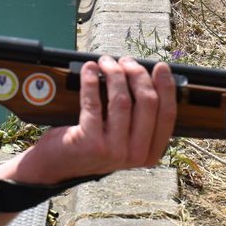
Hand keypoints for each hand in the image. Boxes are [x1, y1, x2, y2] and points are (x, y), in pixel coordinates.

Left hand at [28, 57, 175, 176]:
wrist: (58, 164)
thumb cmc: (92, 143)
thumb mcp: (123, 138)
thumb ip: (138, 117)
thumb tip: (147, 76)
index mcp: (150, 153)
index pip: (167, 115)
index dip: (166, 87)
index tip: (161, 67)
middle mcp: (136, 155)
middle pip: (148, 103)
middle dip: (137, 74)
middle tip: (125, 61)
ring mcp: (114, 151)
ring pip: (122, 100)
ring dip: (114, 73)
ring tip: (106, 62)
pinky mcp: (91, 143)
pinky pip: (94, 103)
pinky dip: (91, 80)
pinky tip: (89, 69)